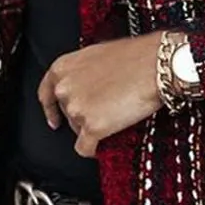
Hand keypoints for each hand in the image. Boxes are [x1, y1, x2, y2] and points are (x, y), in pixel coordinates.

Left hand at [37, 32, 167, 158]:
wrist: (157, 65)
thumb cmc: (138, 56)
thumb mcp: (101, 55)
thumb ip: (85, 72)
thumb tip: (88, 86)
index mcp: (64, 67)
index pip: (46, 94)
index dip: (51, 110)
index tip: (54, 120)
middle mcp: (65, 88)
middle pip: (68, 114)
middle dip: (85, 115)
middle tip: (107, 111)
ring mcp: (76, 109)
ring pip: (79, 131)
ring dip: (95, 128)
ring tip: (117, 116)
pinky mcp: (92, 127)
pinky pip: (85, 148)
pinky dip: (94, 149)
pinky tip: (103, 145)